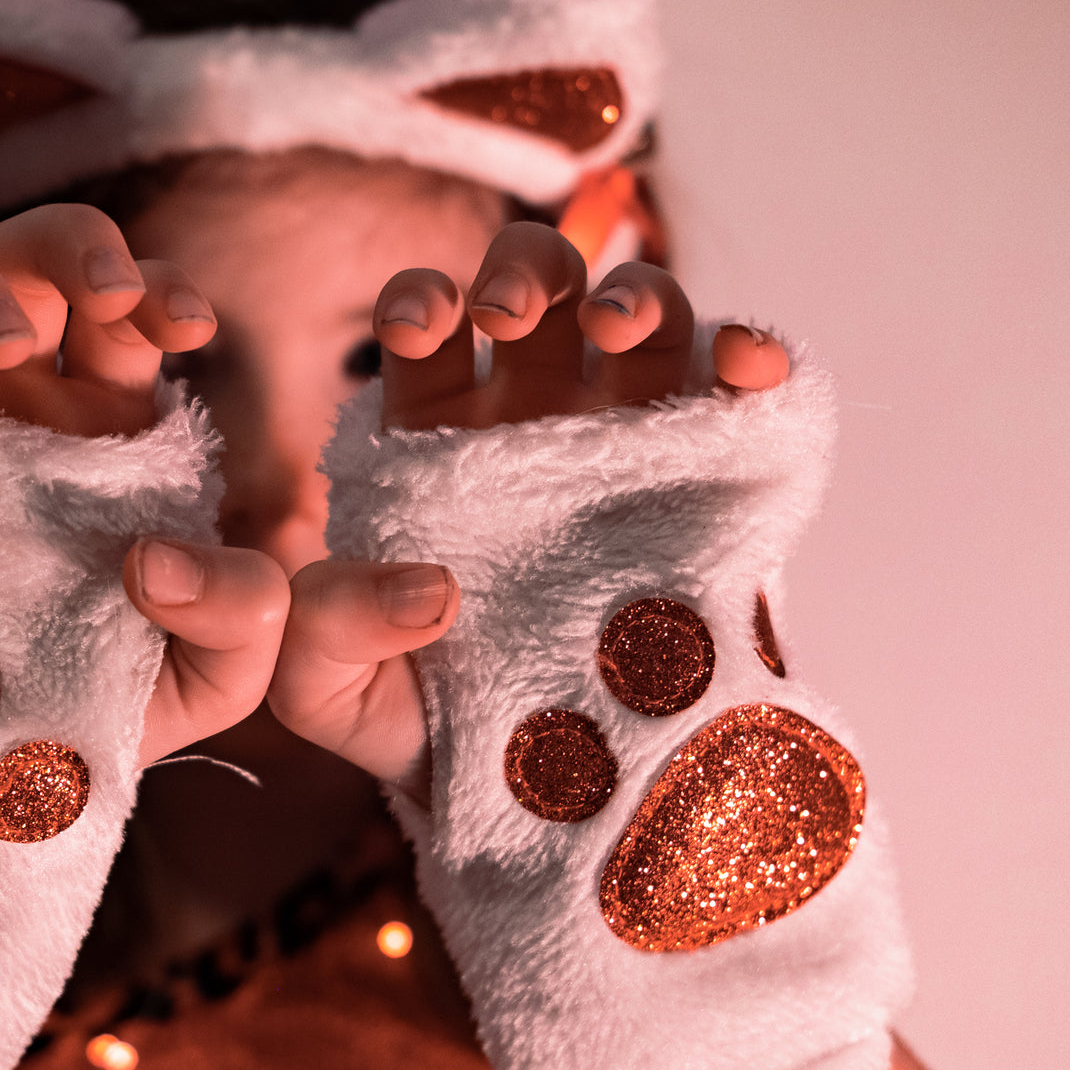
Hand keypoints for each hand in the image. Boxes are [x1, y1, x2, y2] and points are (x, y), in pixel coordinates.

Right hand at [0, 205, 288, 764]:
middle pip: (25, 264)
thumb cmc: (103, 721)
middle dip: (65, 246)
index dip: (153, 287)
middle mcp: (12, 409)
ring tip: (4, 342)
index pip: (126, 312)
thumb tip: (158, 558)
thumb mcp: (211, 679)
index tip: (184, 322)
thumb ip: (244, 614)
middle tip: (97, 297)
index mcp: (105, 431)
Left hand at [267, 222, 788, 801]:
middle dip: (525, 271)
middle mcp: (534, 418)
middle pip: (538, 287)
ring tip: (615, 328)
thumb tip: (425, 585)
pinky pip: (741, 388)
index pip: (424, 328)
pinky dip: (750, 352)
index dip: (420, 300)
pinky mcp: (718, 472)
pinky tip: (741, 365)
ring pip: (644, 311)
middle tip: (509, 314)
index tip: (422, 324)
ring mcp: (632, 437)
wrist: (558, 799)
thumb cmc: (435, 729)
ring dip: (635, 292)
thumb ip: (320, 636)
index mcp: (435, 439)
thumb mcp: (337, 697)